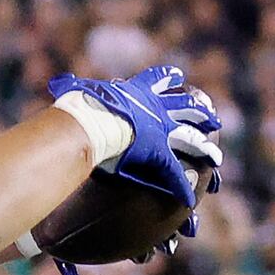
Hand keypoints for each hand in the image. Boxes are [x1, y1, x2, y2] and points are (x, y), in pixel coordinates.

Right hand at [47, 66, 224, 231]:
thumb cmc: (82, 106)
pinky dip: (182, 186)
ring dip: (205, 149)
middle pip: (186, 107)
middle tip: (213, 117)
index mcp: (138, 92)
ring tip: (216, 159)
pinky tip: (191, 199)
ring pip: (191, 138)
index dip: (167, 78)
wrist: (92, 119)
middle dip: (200, 112)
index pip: (157, 80)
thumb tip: (57, 85)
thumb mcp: (78, 91)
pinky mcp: (161, 154)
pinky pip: (175, 173)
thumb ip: (72, 88)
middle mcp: (156, 108)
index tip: (177, 75)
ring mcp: (162, 130)